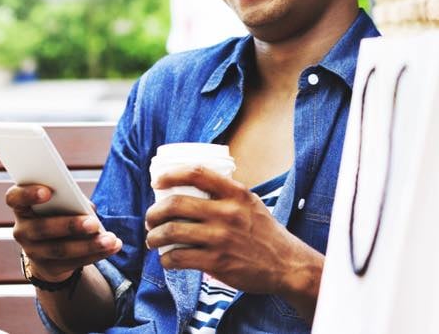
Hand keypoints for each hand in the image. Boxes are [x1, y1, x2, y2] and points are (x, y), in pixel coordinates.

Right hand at [6, 184, 121, 281]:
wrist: (49, 248)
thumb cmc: (57, 213)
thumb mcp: (59, 203)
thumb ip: (69, 199)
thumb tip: (87, 208)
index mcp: (21, 207)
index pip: (14, 198)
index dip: (28, 194)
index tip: (48, 191)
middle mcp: (22, 231)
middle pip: (42, 228)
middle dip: (70, 225)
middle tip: (94, 223)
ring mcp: (33, 252)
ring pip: (61, 250)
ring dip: (89, 245)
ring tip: (110, 239)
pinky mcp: (50, 268)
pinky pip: (74, 262)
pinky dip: (96, 254)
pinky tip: (113, 247)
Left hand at [144, 167, 321, 298]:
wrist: (287, 265)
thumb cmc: (264, 233)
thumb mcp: (250, 203)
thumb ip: (226, 194)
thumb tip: (192, 186)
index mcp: (235, 193)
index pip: (197, 173)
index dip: (171, 174)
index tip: (157, 181)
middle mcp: (227, 213)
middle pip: (176, 204)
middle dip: (154, 213)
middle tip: (151, 220)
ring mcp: (221, 238)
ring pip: (172, 232)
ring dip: (154, 237)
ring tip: (152, 240)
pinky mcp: (218, 262)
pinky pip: (180, 258)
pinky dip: (166, 260)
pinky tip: (167, 260)